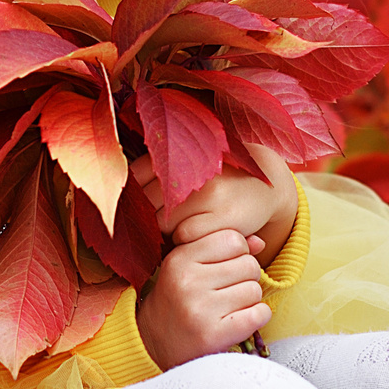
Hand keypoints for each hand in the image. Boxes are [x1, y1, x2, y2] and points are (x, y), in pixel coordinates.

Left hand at [132, 145, 299, 258]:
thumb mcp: (194, 163)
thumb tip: (121, 192)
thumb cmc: (220, 178)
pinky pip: (184, 236)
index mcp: (181, 150)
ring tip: (183, 221)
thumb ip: (161, 171)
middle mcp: (193, 169)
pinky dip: (186, 238)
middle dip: (149, 213)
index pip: (137, 174)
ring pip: (162, 222)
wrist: (267, 186)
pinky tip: (198, 230)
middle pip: (147, 202)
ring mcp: (207, 195)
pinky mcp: (221, 218)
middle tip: (161, 216)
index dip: (133, 193)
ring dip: (166, 227)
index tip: (137, 202)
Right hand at [136, 225, 270, 368]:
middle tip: (228, 290)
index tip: (225, 267)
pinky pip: (259, 314)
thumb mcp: (188, 265)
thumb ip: (221, 247)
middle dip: (245, 277)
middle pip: (248, 265)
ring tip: (229, 307)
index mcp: (179, 259)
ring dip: (249, 300)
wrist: (152, 343)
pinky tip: (240, 320)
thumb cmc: (177, 299)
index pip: (233, 239)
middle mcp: (187, 282)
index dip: (238, 252)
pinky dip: (258, 316)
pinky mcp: (213, 335)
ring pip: (255, 290)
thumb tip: (259, 242)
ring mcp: (200, 309)